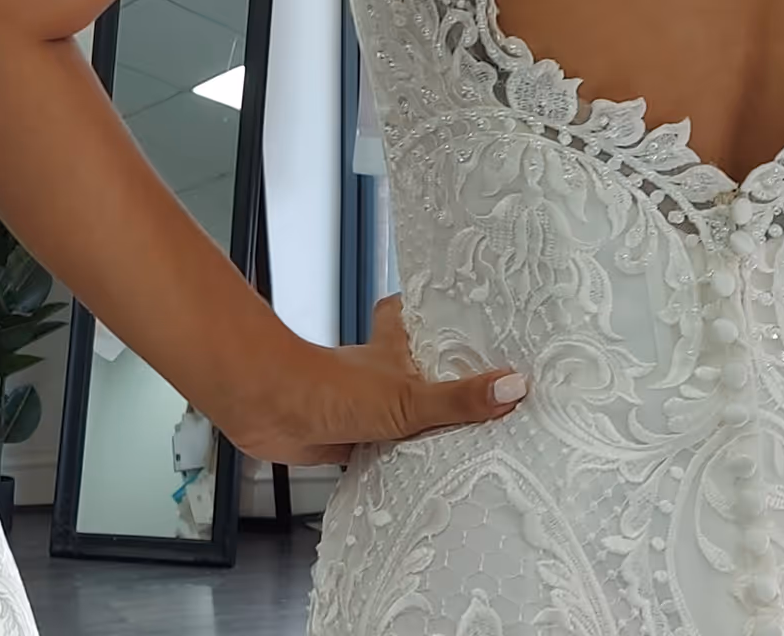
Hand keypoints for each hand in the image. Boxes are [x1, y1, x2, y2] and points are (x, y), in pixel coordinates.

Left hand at [233, 295, 526, 465]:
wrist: (269, 411)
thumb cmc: (326, 387)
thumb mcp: (408, 396)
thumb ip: (460, 398)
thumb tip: (514, 386)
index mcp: (392, 350)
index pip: (411, 315)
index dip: (430, 308)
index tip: (460, 308)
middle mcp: (376, 375)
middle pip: (409, 366)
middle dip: (436, 375)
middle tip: (474, 384)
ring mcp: (360, 407)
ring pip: (396, 411)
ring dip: (417, 425)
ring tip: (460, 439)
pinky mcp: (346, 440)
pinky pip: (379, 451)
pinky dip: (394, 462)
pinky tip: (412, 476)